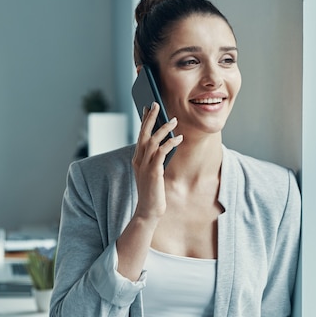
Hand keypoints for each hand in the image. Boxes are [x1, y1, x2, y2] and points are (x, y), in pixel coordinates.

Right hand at [132, 102, 182, 220]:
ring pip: (152, 141)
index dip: (144, 121)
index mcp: (137, 159)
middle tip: (156, 104)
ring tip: (174, 120)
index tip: (148, 108)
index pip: (140, 135)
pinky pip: (161, 153)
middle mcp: (139, 160)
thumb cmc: (152, 193)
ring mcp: (145, 166)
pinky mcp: (154, 172)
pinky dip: (170, 143)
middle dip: (150, 118)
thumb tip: (165, 145)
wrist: (148, 212)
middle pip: (143, 134)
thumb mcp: (152, 173)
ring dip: (164, 128)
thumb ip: (155, 159)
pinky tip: (179, 138)